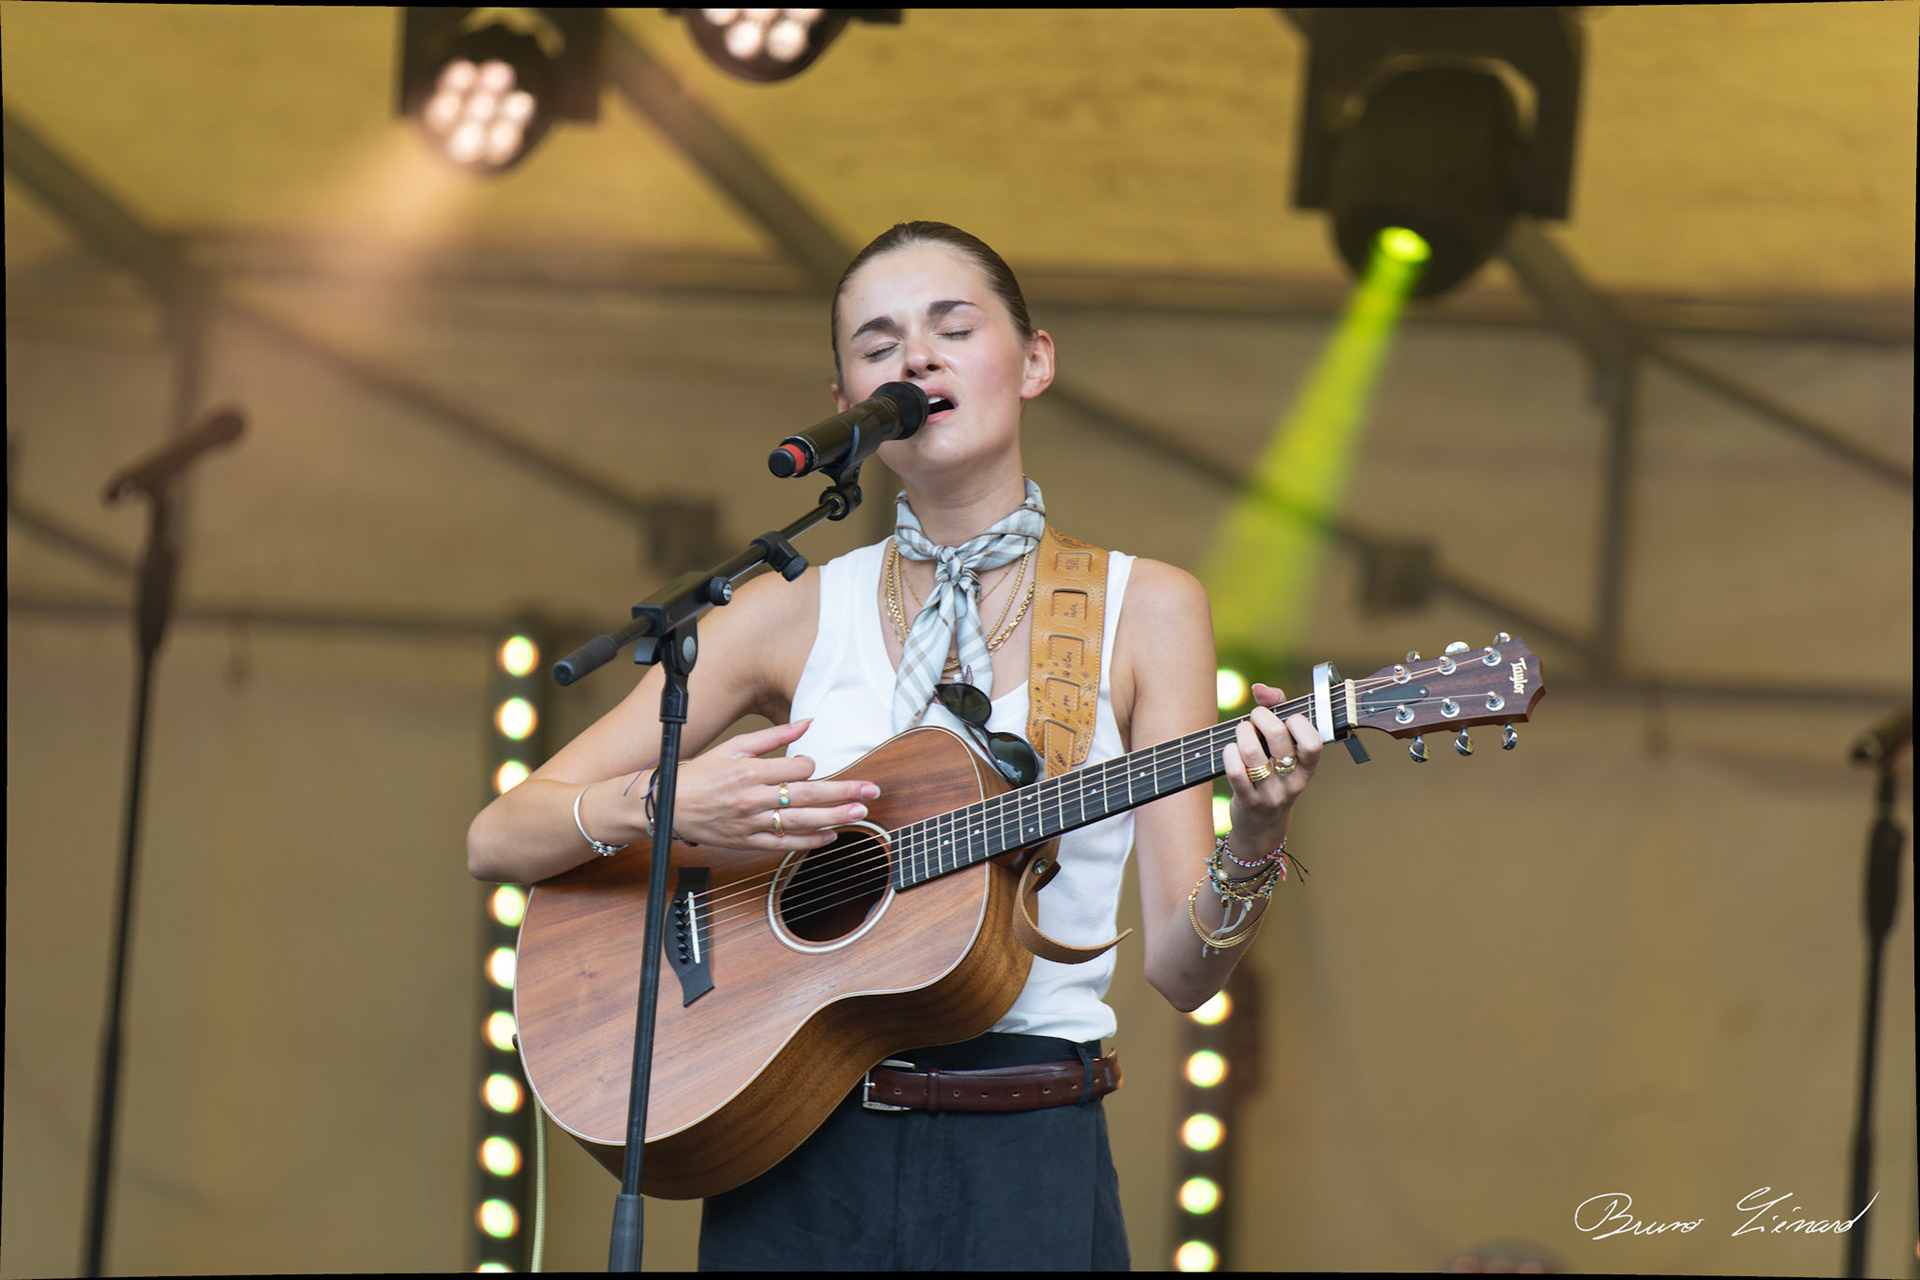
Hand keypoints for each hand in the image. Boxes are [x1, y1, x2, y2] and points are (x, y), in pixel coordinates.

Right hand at [659, 719, 879, 850]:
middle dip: (843, 792)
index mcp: (750, 772)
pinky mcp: (749, 842)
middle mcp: (754, 799)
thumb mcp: (734, 747)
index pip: (795, 768)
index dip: (811, 765)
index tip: (813, 764)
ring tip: (860, 812)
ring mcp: (753, 824)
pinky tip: (831, 836)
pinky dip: (810, 842)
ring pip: (801, 822)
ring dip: (835, 817)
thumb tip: (806, 723)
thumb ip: (772, 736)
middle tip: (870, 790)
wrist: (669, 806)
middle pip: (808, 795)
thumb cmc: (702, 774)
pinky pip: (785, 844)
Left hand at [1220, 684, 1322, 863]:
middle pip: (1278, 738)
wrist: (1262, 825)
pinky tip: (1230, 750)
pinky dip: (1229, 753)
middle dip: (1260, 716)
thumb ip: (1278, 709)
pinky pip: (1236, 771)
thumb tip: (1260, 689)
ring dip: (1241, 732)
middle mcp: (1293, 782)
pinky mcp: (1248, 802)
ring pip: (1252, 752)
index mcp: (1309, 767)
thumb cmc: (1274, 771)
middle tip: (1255, 717)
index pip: (1314, 743)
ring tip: (1242, 731)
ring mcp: (1271, 794)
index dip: (1298, 723)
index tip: (1287, 718)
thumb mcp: (1284, 746)